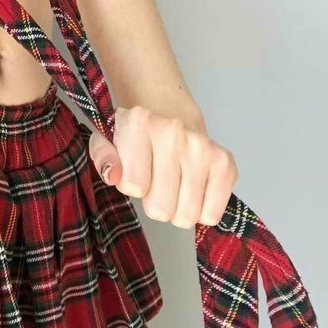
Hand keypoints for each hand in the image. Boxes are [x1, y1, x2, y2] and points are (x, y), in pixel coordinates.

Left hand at [88, 105, 238, 228]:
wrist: (169, 112)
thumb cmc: (136, 134)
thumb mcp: (107, 139)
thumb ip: (102, 157)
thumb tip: (112, 175)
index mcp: (140, 123)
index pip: (133, 186)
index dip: (131, 186)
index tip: (135, 170)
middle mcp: (173, 131)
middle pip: (161, 207)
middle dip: (155, 202)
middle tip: (155, 182)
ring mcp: (202, 147)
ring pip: (186, 215)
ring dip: (177, 208)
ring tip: (173, 185)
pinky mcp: (225, 162)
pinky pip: (211, 214)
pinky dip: (201, 210)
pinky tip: (193, 189)